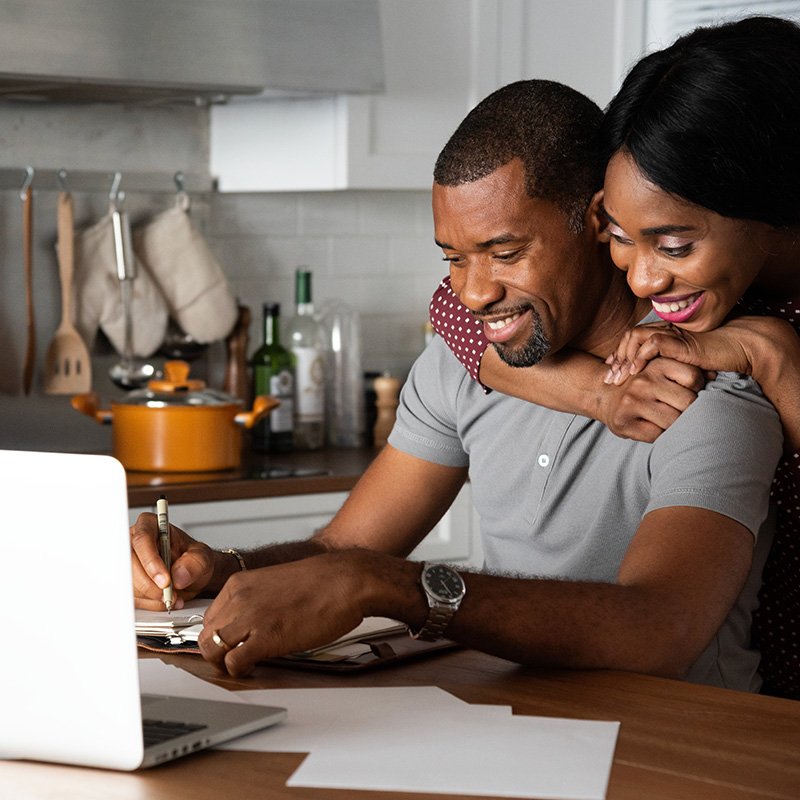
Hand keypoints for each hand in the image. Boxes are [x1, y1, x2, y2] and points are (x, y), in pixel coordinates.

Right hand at [130, 512, 217, 609]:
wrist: (192, 573)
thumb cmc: (192, 558)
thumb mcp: (202, 557)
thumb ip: (194, 563)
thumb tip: (178, 575)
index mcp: (150, 525)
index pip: (142, 540)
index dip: (151, 562)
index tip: (165, 581)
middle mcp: (134, 542)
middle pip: (130, 564)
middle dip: (150, 585)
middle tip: (170, 595)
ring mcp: (128, 562)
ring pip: (129, 583)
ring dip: (151, 596)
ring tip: (173, 597)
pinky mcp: (128, 581)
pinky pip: (132, 596)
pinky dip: (150, 603)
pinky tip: (164, 600)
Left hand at [198, 551, 367, 676]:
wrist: (347, 581)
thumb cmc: (322, 583)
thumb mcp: (276, 583)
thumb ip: (255, 599)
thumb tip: (248, 622)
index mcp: (240, 583)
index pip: (209, 616)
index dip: (220, 634)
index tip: (232, 643)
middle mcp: (239, 598)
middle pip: (206, 634)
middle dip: (218, 651)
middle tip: (236, 658)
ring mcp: (251, 617)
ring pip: (212, 649)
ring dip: (224, 663)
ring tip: (245, 664)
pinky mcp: (266, 638)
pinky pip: (233, 663)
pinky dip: (239, 672)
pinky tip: (254, 668)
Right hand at [597, 356, 705, 442]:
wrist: (603, 396)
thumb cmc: (642, 385)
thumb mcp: (659, 370)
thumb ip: (685, 371)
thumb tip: (715, 375)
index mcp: (654, 364)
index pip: (694, 377)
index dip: (698, 389)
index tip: (688, 392)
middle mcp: (643, 381)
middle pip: (688, 402)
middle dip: (688, 410)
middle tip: (679, 411)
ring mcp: (632, 402)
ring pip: (674, 421)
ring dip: (676, 425)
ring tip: (668, 419)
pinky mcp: (624, 422)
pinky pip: (657, 435)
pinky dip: (660, 435)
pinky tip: (652, 426)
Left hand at [604, 321, 751, 384]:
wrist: (745, 345)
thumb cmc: (723, 357)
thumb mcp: (691, 366)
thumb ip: (674, 370)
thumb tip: (662, 388)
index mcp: (669, 334)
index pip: (635, 340)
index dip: (621, 355)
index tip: (612, 373)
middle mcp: (667, 330)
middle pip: (630, 338)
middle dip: (616, 358)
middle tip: (608, 379)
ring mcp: (673, 332)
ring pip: (635, 338)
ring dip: (624, 358)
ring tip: (618, 378)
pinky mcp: (680, 339)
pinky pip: (652, 344)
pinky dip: (640, 357)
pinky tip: (635, 373)